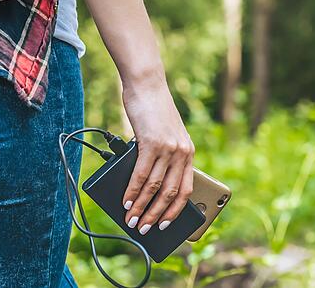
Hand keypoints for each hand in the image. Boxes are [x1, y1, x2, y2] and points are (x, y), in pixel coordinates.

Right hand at [121, 76, 193, 234]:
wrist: (147, 85)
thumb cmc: (152, 110)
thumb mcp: (165, 136)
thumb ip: (162, 158)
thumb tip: (146, 187)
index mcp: (188, 152)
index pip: (186, 189)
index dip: (175, 210)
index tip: (165, 224)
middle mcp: (182, 152)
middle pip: (170, 193)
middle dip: (156, 215)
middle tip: (144, 228)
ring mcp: (168, 148)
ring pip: (155, 187)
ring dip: (141, 207)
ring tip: (131, 219)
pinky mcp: (151, 142)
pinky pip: (142, 174)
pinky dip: (133, 191)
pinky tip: (126, 200)